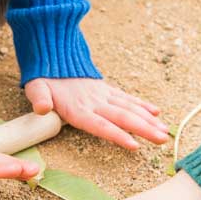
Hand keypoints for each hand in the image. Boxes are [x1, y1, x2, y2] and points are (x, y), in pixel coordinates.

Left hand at [24, 78, 167, 150]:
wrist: (52, 54)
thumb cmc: (43, 77)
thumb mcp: (35, 87)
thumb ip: (38, 99)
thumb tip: (42, 108)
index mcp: (78, 108)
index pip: (101, 125)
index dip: (117, 135)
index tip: (135, 146)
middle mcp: (95, 102)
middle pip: (123, 117)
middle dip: (145, 130)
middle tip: (163, 140)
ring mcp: (103, 95)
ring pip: (130, 109)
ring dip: (149, 121)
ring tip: (165, 132)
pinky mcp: (106, 90)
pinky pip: (127, 98)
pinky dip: (142, 105)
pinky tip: (156, 113)